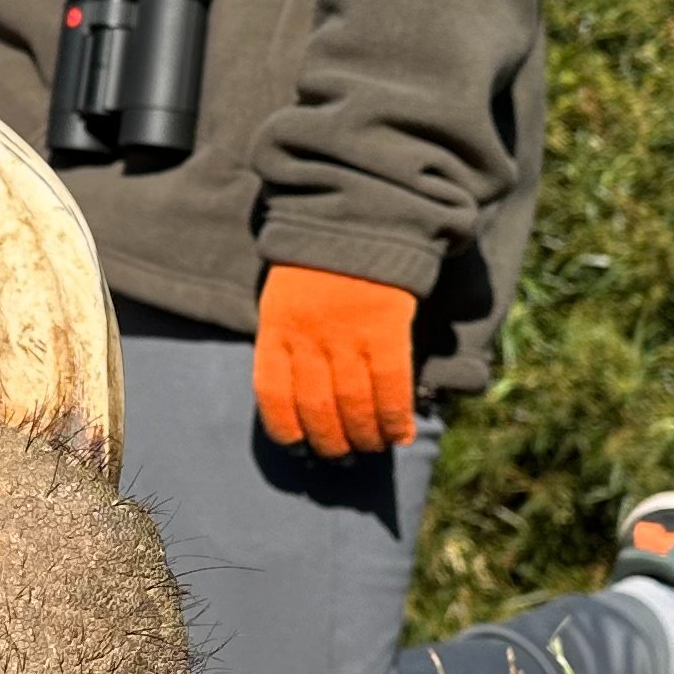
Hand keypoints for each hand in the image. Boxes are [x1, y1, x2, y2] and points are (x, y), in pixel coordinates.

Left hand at [254, 264, 419, 458]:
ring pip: (353, 404)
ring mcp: (347, 333)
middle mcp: (308, 336)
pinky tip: (400, 434)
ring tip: (371, 448)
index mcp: (276, 327)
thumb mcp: (284, 296)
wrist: (358, 216)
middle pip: (315, 407)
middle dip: (329, 441)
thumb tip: (297, 397)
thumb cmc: (318, 263)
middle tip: (340, 456)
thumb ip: (288, 340)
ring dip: (364, 437)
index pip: (272, 394)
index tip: (298, 449)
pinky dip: (395, 417)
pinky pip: (390, 386)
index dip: (285, 429)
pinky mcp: (385, 328)